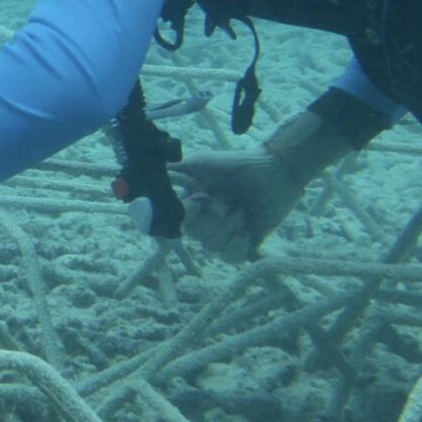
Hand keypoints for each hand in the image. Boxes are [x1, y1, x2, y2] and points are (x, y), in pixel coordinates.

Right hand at [172, 148, 305, 262]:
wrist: (274, 172)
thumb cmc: (237, 165)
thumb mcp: (200, 163)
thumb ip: (173, 172)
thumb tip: (146, 177)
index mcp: (192, 204)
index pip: (177, 220)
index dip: (188, 212)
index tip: (201, 197)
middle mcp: (205, 221)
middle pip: (195, 235)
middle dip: (214, 216)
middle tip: (228, 198)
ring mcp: (224, 234)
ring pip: (212, 246)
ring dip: (229, 225)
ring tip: (242, 209)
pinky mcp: (244, 246)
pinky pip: (229, 258)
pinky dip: (237, 246)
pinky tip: (246, 231)